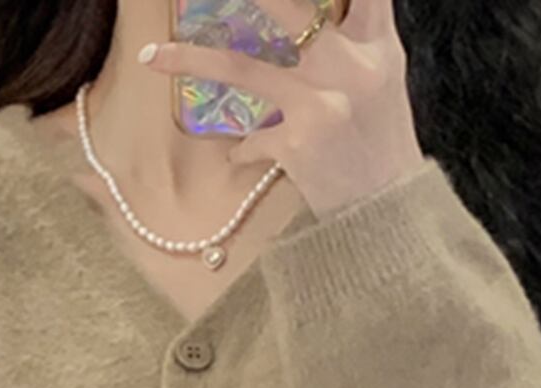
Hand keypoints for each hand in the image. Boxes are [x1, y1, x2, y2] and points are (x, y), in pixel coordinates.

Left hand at [138, 0, 424, 216]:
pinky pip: (252, 138)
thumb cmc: (381, 145)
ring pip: (244, 67)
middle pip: (289, 10)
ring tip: (152, 56)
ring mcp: (324, 103)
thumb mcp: (383, 80)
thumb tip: (317, 11)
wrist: (388, 214)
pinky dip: (242, 148)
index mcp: (377, 45)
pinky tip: (238, 155)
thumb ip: (357, 37)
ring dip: (192, 60)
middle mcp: (353, 66)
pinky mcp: (300, 143)